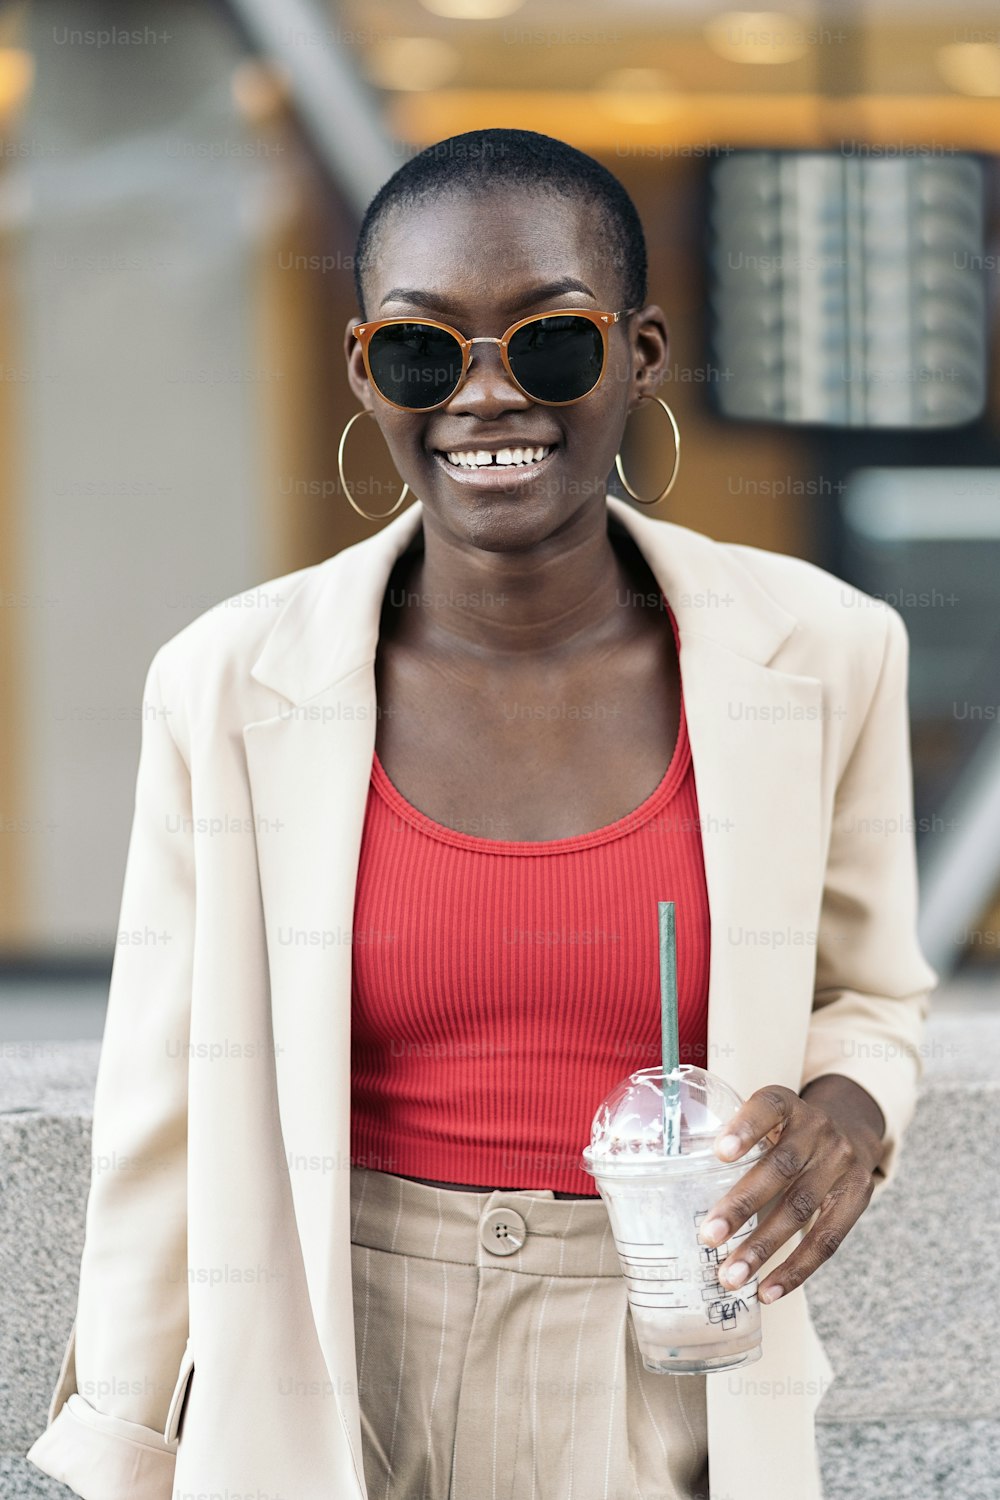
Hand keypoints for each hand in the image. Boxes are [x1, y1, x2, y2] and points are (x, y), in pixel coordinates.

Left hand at [697, 1077, 884, 1304]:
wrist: (852, 1130)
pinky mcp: (857, 1197)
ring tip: (731, 1276)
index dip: (746, 1127)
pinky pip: (827, 1239)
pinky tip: (768, 1290)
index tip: (719, 1152)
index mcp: (788, 1104)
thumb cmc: (786, 1131)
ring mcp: (840, 1163)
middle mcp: (818, 1128)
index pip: (769, 1106)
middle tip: (708, 1236)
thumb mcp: (767, 1118)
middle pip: (780, 1167)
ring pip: (801, 1209)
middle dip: (742, 1205)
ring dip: (763, 1247)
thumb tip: (671, 1180)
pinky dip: (796, 1269)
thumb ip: (733, 1138)